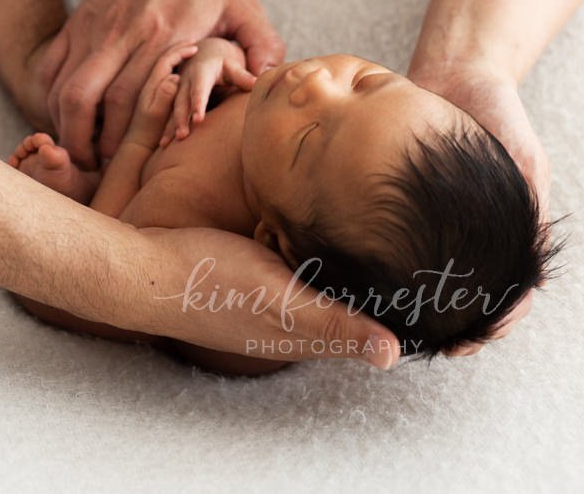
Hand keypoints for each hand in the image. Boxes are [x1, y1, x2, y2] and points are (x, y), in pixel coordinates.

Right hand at [43, 0, 284, 166]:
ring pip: (62, 88)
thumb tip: (267, 85)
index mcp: (164, 35)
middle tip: (97, 172)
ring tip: (80, 152)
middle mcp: (122, 33)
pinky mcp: (78, 22)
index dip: (125, 139)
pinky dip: (50, 99)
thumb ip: (262, 44)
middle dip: (86, 145)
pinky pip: (50, 69)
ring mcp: (94, 28)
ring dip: (65, 127)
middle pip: (86, 100)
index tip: (130, 165)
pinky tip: (66, 118)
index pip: (131, 97)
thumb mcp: (244, 3)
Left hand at [122, 41, 198, 151]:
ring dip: (177, 58)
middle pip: (164, 60)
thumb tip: (175, 76)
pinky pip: (166, 76)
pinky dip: (176, 69)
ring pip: (165, 68)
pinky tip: (184, 71)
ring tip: (191, 53)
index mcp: (152, 85)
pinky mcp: (155, 97)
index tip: (195, 48)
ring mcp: (152, 90)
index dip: (180, 52)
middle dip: (179, 50)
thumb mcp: (157, 114)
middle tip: (195, 44)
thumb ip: (164, 95)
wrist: (137, 146)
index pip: (166, 60)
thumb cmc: (148, 132)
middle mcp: (151, 84)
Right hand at [137, 225, 399, 369]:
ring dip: (350, 269)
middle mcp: (294, 320)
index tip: (439, 288)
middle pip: (351, 308)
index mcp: (306, 334)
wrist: (144, 267)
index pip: (369, 331)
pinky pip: (299, 268)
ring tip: (390, 235)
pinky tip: (324, 228)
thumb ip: (332, 323)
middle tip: (424, 253)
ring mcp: (272, 299)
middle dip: (383, 288)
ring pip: (326, 286)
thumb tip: (392, 354)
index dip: (402, 314)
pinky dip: (317, 255)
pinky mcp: (255, 275)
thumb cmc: (211, 283)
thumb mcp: (278, 300)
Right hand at [160, 37, 255, 146]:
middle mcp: (186, 81)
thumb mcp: (232, 66)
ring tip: (167, 143)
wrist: (204, 55)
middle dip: (181, 118)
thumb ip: (243, 76)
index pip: (199, 89)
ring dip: (170, 125)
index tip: (198, 120)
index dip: (198, 104)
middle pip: (182, 101)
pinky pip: (169, 114)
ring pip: (173, 109)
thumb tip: (258, 82)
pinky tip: (163, 144)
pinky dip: (166, 128)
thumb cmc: (223, 64)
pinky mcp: (176, 99)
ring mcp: (179, 90)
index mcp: (201, 72)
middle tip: (182, 135)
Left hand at [408, 59, 551, 355]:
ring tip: (401, 326)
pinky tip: (369, 278)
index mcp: (500, 230)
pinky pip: (391, 236)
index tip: (476, 339)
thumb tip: (533, 259)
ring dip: (417, 301)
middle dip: (452, 322)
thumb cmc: (497, 116)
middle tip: (437, 345)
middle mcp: (464, 230)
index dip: (494, 320)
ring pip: (423, 271)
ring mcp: (431, 217)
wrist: (456, 71)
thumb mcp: (525, 159)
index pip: (504, 293)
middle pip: (461, 291)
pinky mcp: (398, 198)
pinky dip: (386, 260)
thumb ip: (531, 205)